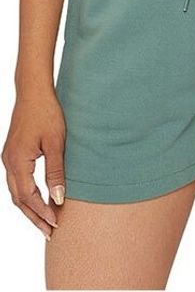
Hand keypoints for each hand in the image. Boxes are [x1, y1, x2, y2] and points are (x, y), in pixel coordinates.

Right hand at [1, 89, 65, 240]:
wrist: (33, 91)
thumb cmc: (46, 113)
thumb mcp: (56, 142)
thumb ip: (55, 172)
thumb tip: (58, 199)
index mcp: (17, 161)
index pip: (29, 197)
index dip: (42, 212)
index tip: (56, 224)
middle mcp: (8, 162)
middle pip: (19, 200)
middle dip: (34, 217)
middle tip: (50, 232)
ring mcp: (8, 158)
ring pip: (16, 192)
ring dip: (29, 208)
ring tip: (45, 221)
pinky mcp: (12, 153)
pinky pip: (16, 181)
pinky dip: (26, 195)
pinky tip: (37, 199)